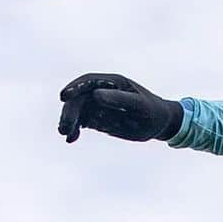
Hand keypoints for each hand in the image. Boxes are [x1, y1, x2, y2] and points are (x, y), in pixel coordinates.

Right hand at [58, 73, 183, 143]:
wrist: (158, 124)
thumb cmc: (152, 111)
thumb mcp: (139, 105)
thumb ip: (119, 99)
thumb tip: (96, 96)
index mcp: (111, 82)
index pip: (88, 82)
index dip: (74, 88)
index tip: (64, 97)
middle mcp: (101, 92)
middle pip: (79, 98)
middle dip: (70, 111)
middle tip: (64, 126)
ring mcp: (98, 105)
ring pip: (78, 111)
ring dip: (69, 121)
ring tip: (65, 134)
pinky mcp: (98, 119)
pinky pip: (82, 123)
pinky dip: (75, 130)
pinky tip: (71, 139)